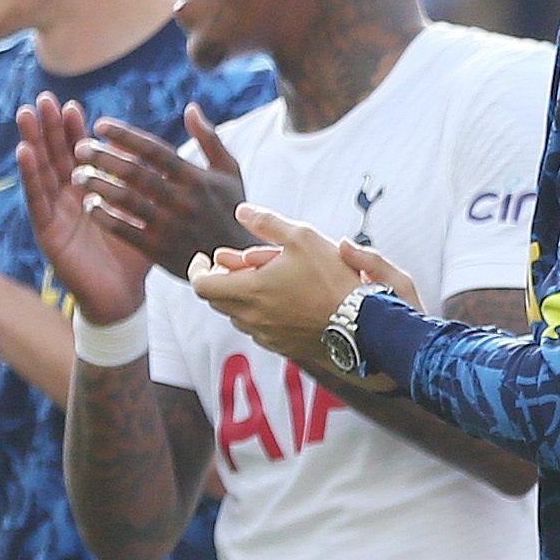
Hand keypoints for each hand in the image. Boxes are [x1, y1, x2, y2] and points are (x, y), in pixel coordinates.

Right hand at [15, 100, 150, 321]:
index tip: (72, 104)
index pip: (78, 155)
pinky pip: (37, 200)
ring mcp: (55, 214)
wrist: (123, 297)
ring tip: (26, 116)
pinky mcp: (47, 232)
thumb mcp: (144, 213)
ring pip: (41, 172)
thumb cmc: (134, 255)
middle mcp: (68, 200)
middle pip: (55, 156)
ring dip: (32, 142)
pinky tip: (24, 153)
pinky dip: (30, 175)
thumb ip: (149, 185)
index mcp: (90, 192)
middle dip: (48, 127)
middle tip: (43, 99)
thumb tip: (165, 154)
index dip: (73, 130)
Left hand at [83, 105, 253, 275]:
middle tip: (80, 148)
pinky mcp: (160, 250)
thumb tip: (191, 107)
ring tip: (78, 175)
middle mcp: (183, 201)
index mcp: (197, 178)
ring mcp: (171, 227)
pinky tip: (90, 205)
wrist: (239, 263)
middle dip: (103, 157)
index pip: (155, 150)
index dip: (125, 135)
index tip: (100, 125)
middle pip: (135, 173)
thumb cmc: (231, 211)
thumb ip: (210, 139)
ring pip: (126, 200)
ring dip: (97, 185)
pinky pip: (124, 230)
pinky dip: (104, 216)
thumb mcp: (229, 173)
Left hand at [188, 205, 409, 376]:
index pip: (201, 285)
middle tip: (236, 263)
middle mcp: (252, 317)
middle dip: (222, 279)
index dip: (197, 270)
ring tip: (264, 279)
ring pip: (239, 315)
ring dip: (242, 296)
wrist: (363, 324)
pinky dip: (260, 312)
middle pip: (217, 300)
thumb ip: (266, 222)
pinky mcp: (283, 347)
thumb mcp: (302, 237)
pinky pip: (259, 329)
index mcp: (250, 290)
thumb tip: (241, 211)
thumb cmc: (333, 279)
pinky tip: (282, 300)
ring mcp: (267, 336)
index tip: (205, 258)